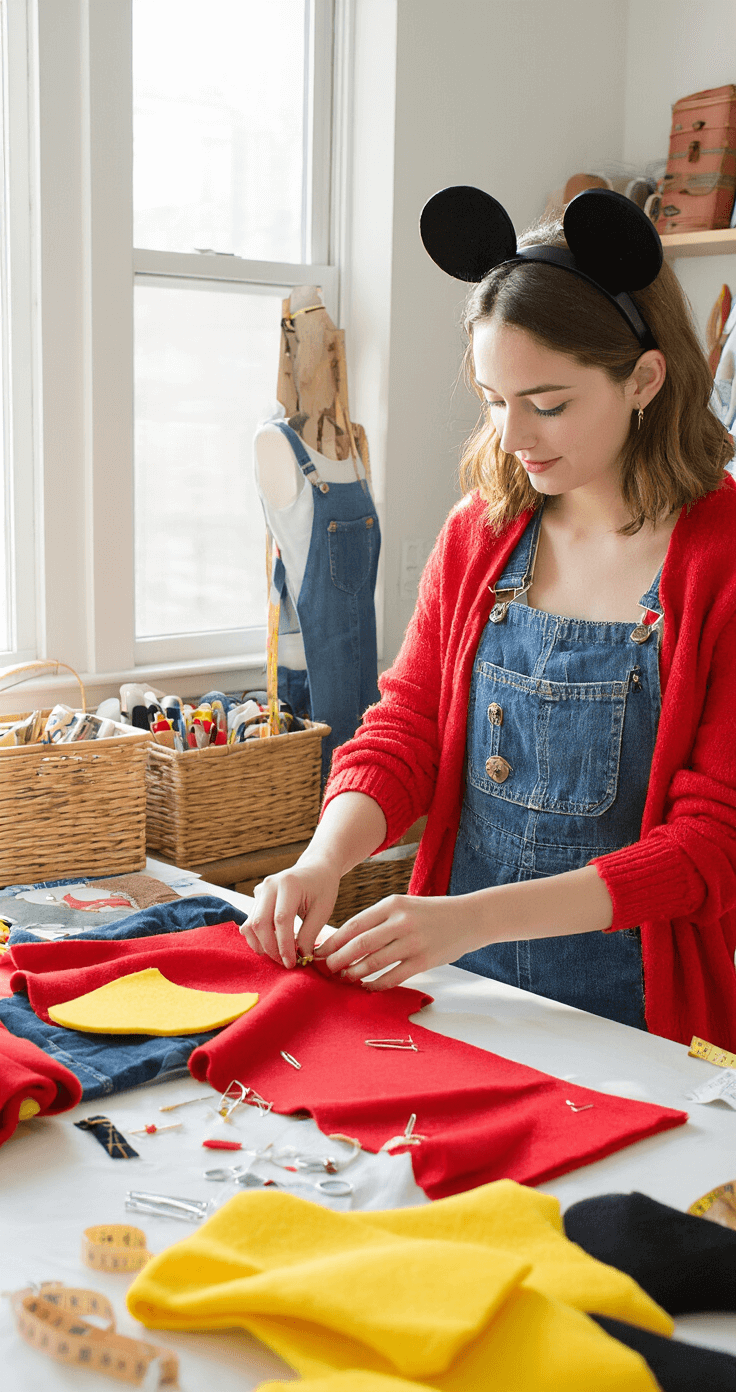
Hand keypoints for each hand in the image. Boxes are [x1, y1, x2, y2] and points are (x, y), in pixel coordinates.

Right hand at [239, 858, 341, 967]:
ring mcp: (260, 891)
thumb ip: (309, 935)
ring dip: (262, 945)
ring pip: (251, 924)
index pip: (281, 920)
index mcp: (289, 884)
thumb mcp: (323, 911)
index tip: (291, 963)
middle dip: (271, 948)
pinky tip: (271, 946)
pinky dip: (257, 938)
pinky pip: (249, 922)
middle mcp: (269, 885)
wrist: (315, 868)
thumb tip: (300, 958)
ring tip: (278, 956)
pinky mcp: (256, 898)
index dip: (284, 945)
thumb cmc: (323, 888)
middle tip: (285, 963)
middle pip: (260, 923)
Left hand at [316, 892, 483, 988]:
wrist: (469, 918)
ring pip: (374, 962)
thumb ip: (379, 920)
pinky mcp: (425, 960)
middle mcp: (402, 921)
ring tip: (344, 978)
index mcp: (392, 904)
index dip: (334, 941)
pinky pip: (393, 977)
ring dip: (354, 973)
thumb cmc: (431, 913)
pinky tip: (367, 987)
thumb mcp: (404, 905)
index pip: (354, 924)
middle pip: (360, 944)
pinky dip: (376, 984)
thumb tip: (347, 940)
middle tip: (326, 969)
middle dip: (338, 959)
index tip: (320, 951)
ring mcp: (414, 942)